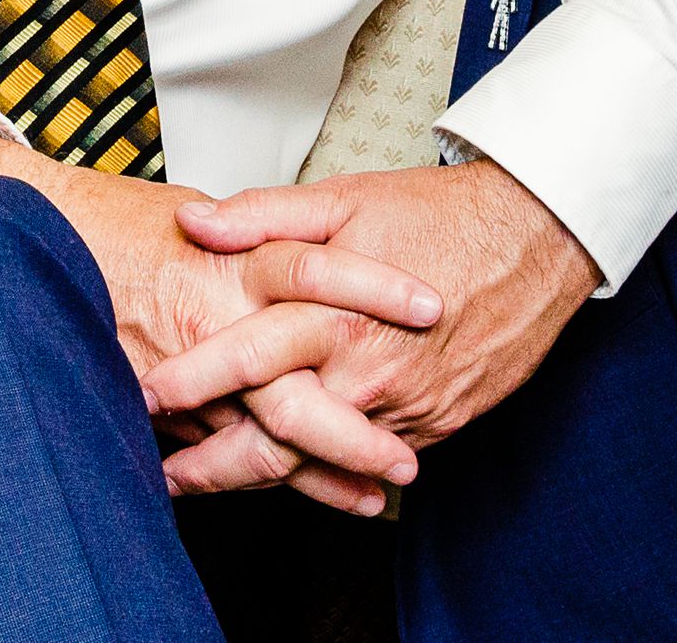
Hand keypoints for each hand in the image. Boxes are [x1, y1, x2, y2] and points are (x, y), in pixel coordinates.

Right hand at [0, 120, 439, 507]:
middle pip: (296, 385)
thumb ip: (258, 230)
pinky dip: (263, 479)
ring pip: (264, 434)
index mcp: (230, 258)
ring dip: (323, 468)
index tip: (431, 306)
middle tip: (409, 453)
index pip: (316, 268)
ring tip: (379, 489)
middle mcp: (212, 322)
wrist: (35, 236)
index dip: (375, 287)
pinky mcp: (159, 407)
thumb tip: (309, 242)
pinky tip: (305, 495)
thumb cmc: (118, 218)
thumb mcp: (202, 207)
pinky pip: (220, 453)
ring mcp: (184, 373)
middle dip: (354, 427)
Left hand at [147, 160, 597, 485]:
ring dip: (262, 474)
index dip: (190, 381)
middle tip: (163, 470)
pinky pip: (369, 461)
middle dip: (211, 462)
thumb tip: (194, 221)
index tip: (144, 391)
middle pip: (274, 439)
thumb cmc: (435, 214)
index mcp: (335, 312)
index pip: (246, 358)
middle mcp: (365, 371)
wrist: (532, 240)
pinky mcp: (434, 426)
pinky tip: (297, 466)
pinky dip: (329, 470)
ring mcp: (402, 408)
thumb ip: (263, 215)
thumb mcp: (344, 198)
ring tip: (212, 478)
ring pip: (319, 460)